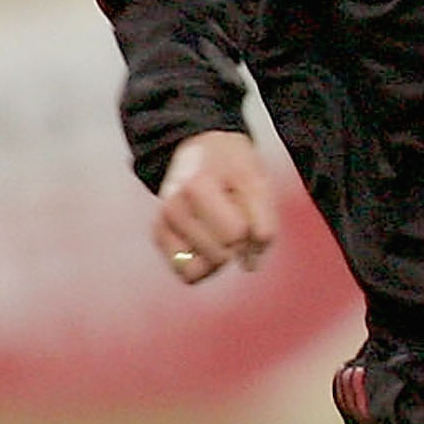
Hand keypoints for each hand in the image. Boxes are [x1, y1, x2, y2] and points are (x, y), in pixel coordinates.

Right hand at [153, 129, 279, 283]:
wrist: (204, 149)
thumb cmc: (234, 167)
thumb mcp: (259, 183)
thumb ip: (263, 222)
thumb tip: (250, 265)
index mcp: (197, 188)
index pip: (235, 235)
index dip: (253, 232)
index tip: (250, 211)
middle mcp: (173, 208)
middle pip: (219, 256)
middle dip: (238, 245)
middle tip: (235, 215)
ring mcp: (163, 223)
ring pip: (200, 270)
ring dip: (220, 256)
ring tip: (220, 225)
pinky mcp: (160, 236)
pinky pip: (187, 273)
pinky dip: (204, 265)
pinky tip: (210, 242)